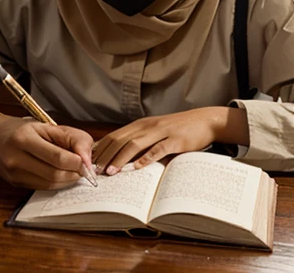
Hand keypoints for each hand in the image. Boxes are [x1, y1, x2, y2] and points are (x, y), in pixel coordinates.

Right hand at [0, 109, 94, 189]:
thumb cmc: (24, 129)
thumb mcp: (49, 125)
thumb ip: (73, 138)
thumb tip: (88, 159)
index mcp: (24, 138)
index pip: (58, 157)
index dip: (77, 162)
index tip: (87, 162)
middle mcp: (15, 157)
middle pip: (54, 174)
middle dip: (74, 173)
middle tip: (83, 168)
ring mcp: (13, 173)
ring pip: (49, 184)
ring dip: (67, 180)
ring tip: (73, 170)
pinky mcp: (14, 183)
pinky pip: (42, 187)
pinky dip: (57, 183)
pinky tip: (61, 174)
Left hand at [92, 107, 248, 174]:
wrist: (204, 120)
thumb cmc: (178, 128)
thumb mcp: (156, 131)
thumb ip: (140, 140)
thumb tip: (120, 156)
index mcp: (141, 124)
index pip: (115, 135)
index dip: (101, 149)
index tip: (89, 162)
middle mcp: (148, 126)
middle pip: (120, 139)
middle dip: (105, 155)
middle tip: (93, 170)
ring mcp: (162, 132)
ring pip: (135, 144)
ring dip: (120, 158)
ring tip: (109, 172)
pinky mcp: (175, 139)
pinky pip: (158, 149)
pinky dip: (146, 158)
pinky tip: (137, 168)